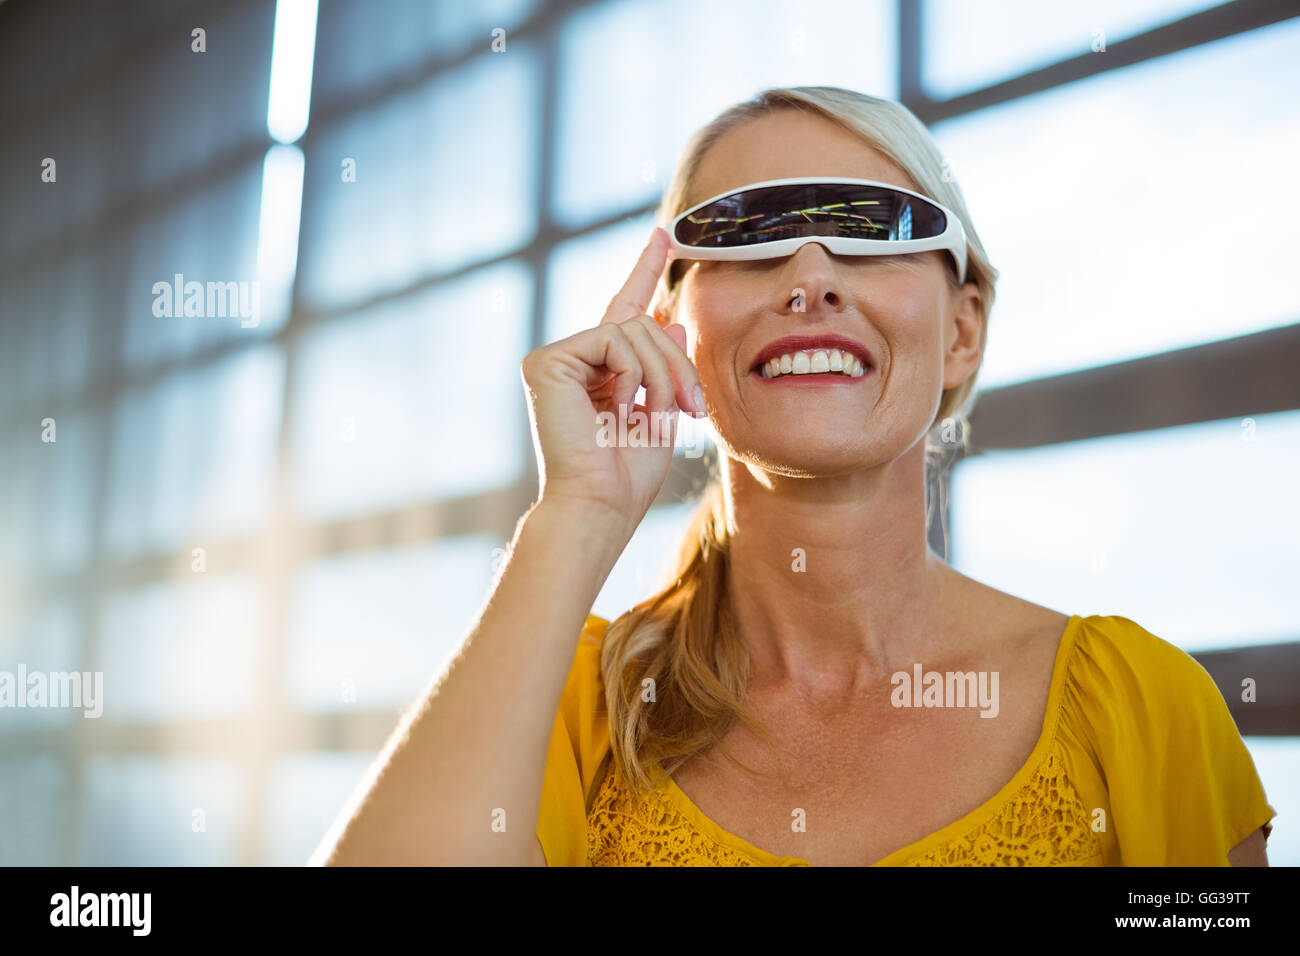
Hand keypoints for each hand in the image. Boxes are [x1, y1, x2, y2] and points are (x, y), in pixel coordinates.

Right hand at [519, 227, 704, 533]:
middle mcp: (574, 360)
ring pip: (634, 329)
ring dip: (663, 373)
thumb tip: (673, 321)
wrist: (599, 504)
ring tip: (660, 415)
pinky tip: (622, 409)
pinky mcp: (547, 360)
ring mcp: (557, 358)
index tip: (664, 235)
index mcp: (599, 372)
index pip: (625, 310)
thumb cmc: (628, 476)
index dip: (645, 270)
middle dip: (678, 364)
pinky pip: (613, 339)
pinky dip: (633, 373)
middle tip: (693, 408)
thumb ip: (667, 367)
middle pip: (644, 324)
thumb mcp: (662, 413)